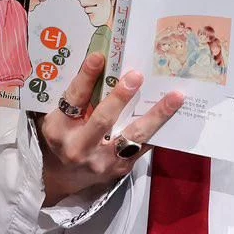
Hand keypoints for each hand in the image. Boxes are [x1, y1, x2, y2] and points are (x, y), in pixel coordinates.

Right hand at [36, 53, 183, 205]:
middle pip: (102, 120)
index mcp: (59, 128)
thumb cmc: (66, 134)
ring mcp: (102, 161)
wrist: (65, 176)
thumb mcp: (61, 115)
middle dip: (120, 97)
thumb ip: (81, 94)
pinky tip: (173, 113)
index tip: (99, 57)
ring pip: (133, 135)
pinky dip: (158, 128)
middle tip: (136, 76)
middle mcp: (79, 147)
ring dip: (156, 115)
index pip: (74, 98)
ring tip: (174, 97)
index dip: (86, 77)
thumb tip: (106, 61)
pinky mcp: (121, 167)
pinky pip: (143, 145)